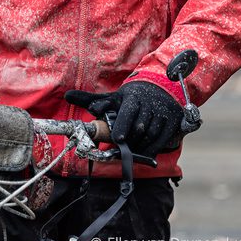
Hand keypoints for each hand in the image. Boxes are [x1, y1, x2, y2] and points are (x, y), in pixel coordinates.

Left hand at [65, 81, 183, 158]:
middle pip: (140, 128)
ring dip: (140, 146)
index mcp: (132, 98)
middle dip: (130, 140)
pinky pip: (163, 140)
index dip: (123, 125)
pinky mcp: (172, 121)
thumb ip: (91, 99)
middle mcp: (149, 104)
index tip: (118, 138)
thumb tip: (67, 96)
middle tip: (123, 147)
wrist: (159, 88)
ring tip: (131, 150)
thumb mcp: (112, 97)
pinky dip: (153, 148)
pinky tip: (144, 152)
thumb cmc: (131, 97)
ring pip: (151, 135)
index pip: (128, 112)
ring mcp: (162, 113)